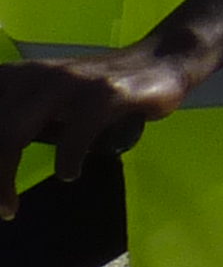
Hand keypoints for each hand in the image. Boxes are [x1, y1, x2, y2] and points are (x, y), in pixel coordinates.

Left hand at [0, 47, 191, 205]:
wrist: (162, 60)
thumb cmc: (100, 87)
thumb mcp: (51, 95)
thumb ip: (19, 117)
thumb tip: (2, 153)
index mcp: (19, 75)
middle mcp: (37, 74)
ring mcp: (70, 83)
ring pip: (12, 132)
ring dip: (3, 178)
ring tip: (8, 206)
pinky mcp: (105, 94)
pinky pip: (71, 136)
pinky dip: (65, 162)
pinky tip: (69, 173)